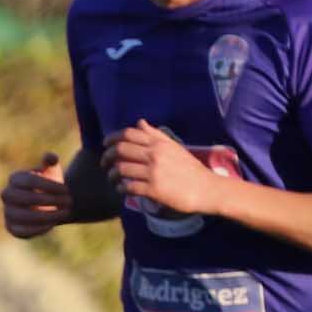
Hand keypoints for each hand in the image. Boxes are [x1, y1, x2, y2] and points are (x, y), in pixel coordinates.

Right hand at [1, 151, 73, 239]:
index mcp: (15, 178)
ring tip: (64, 213)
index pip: (29, 181)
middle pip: (25, 198)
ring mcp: (7, 211)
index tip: (67, 190)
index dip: (49, 186)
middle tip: (68, 202)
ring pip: (23, 216)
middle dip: (49, 201)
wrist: (47, 203)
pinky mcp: (11, 227)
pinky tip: (53, 224)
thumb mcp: (51, 171)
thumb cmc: (49, 184)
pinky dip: (38, 228)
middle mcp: (7, 194)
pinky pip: (21, 231)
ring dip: (47, 216)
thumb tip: (50, 157)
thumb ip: (50, 162)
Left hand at [106, 121, 222, 216]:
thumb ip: (156, 135)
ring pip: (121, 169)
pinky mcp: (153, 189)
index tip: (106, 144)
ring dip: (112, 174)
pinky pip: (129, 187)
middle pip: (121, 150)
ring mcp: (153, 172)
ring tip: (112, 178)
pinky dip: (121, 188)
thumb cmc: (190, 168)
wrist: (206, 189)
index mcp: (159, 144)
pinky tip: (121, 189)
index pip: (129, 134)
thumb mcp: (174, 147)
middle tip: (104, 163)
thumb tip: (140, 122)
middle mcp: (155, 155)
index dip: (112, 138)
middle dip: (107, 156)